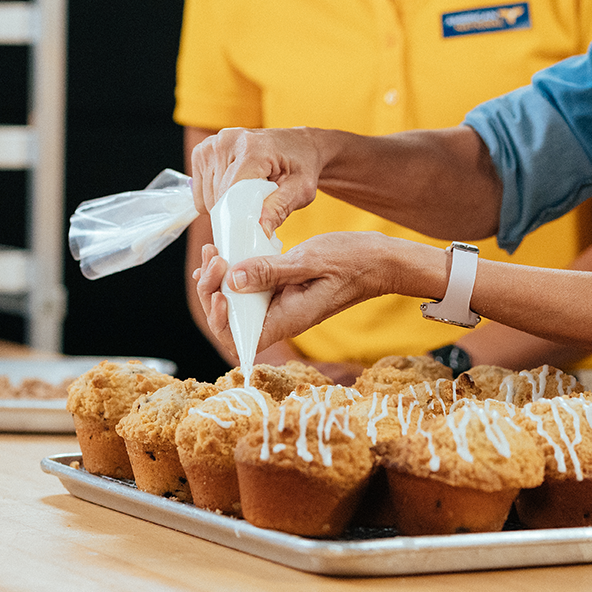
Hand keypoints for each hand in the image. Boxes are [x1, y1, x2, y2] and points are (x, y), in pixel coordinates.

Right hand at [187, 126, 328, 235]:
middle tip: (259, 207)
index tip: (255, 228)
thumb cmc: (301, 167)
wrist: (299, 145)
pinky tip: (236, 189)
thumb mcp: (300, 190)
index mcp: (252, 148)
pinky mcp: (203, 151)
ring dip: (225, 205)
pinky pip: (200, 191)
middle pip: (216, 197)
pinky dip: (215, 198)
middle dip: (235, 212)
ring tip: (249, 194)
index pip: (230, 193)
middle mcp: (227, 141)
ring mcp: (212, 144)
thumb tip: (259, 230)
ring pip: (206, 197)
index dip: (239, 217)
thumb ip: (279, 209)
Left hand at [192, 232, 439, 356]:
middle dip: (213, 292)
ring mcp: (281, 306)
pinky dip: (233, 275)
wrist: (379, 261)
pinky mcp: (283, 292)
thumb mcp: (309, 260)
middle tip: (213, 259)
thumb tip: (232, 280)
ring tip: (214, 252)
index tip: (219, 288)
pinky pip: (250, 291)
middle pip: (231, 323)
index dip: (219, 320)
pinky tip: (225, 255)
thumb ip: (271, 272)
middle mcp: (281, 319)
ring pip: (237, 305)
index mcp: (287, 320)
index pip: (238, 339)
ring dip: (219, 281)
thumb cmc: (352, 261)